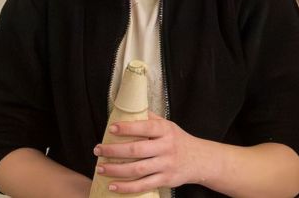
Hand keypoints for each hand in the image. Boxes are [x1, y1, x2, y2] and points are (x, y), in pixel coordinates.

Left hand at [93, 112, 209, 192]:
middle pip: (137, 150)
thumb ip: (150, 119)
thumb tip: (129, 110)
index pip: (146, 127)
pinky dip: (126, 187)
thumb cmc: (178, 140)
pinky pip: (143, 185)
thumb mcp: (168, 125)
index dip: (128, 128)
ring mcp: (166, 165)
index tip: (112, 129)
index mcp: (166, 131)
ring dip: (116, 170)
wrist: (200, 159)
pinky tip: (113, 186)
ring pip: (138, 169)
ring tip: (100, 168)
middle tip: (98, 150)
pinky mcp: (165, 180)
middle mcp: (166, 147)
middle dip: (114, 151)